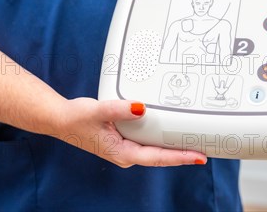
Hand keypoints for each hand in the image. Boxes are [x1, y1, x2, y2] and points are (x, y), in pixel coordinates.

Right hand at [54, 98, 205, 167]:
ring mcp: (124, 149)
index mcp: (123, 153)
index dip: (179, 157)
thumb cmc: (77, 118)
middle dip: (182, 154)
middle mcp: (126, 154)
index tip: (198, 157)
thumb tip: (142, 108)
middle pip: (160, 158)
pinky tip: (167, 130)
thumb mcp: (98, 111)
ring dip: (172, 147)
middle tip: (205, 149)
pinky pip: (146, 143)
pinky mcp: (122, 141)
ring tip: (193, 141)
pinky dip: (159, 138)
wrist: (61, 120)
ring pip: (154, 151)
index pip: (157, 158)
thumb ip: (120, 109)